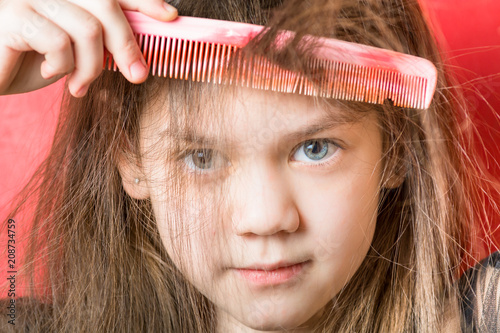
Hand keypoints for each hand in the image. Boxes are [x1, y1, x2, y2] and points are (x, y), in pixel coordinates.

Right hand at [0, 0, 177, 96]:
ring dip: (91, 67)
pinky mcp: (13, 14)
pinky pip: (59, 43)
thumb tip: (144, 48)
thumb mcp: (74, 48)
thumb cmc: (31, 59)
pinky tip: (47, 73)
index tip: (170, 17)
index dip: (143, 1)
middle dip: (127, 45)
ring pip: (87, 29)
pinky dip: (62, 67)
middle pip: (106, 6)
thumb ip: (102, 38)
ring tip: (79, 84)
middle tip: (138, 75)